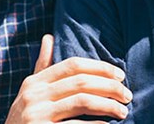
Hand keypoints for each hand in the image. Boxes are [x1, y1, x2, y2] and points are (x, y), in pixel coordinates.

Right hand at [5, 34, 131, 122]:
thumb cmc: (25, 120)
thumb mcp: (29, 93)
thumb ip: (42, 67)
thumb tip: (48, 37)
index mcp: (34, 82)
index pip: (73, 65)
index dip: (100, 67)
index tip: (120, 75)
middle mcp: (33, 96)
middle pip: (81, 82)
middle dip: (110, 87)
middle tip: (127, 95)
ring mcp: (36, 115)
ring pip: (82, 101)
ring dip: (108, 106)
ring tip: (123, 112)